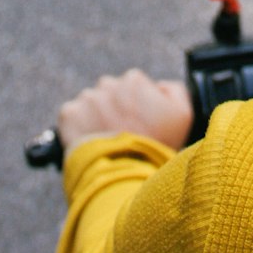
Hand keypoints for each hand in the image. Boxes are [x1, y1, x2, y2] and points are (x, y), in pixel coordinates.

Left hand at [57, 68, 193, 153]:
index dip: (139, 106)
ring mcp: (87, 98)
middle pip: (111, 93)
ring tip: (106, 141)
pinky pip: (72, 116)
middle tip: (123, 133)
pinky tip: (91, 141)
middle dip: (115, 109)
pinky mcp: (69, 114)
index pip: (134, 86)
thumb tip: (159, 86)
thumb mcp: (183, 115)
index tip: (141, 124)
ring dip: (96, 118)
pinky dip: (78, 127)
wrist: (124, 172)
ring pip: (91, 104)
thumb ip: (175, 90)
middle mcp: (108, 84)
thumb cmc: (156, 145)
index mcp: (134, 80)